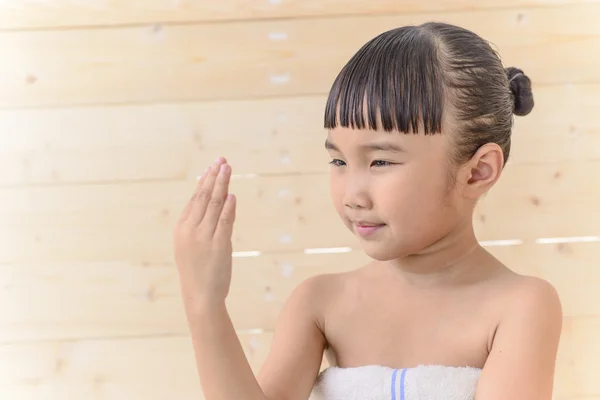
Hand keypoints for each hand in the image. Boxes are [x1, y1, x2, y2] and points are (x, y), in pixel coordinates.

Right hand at [173, 157, 235, 311]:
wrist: (200, 296)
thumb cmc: (198, 270)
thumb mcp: (193, 244)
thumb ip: (202, 224)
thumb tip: (220, 201)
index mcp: (181, 228)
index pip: (195, 198)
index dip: (205, 181)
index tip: (212, 167)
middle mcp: (190, 230)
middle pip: (204, 197)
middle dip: (214, 177)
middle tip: (222, 160)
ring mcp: (203, 238)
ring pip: (214, 205)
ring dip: (221, 185)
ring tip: (227, 168)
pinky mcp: (218, 246)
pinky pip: (224, 222)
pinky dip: (229, 207)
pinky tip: (232, 195)